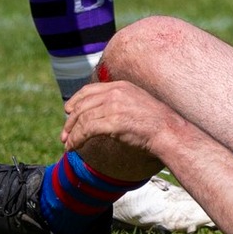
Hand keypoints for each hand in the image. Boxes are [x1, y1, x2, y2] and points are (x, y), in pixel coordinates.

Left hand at [61, 79, 178, 156]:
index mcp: (121, 86)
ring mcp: (114, 106)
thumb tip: (102, 114)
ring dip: (72, 134)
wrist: (167, 130)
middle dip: (70, 121)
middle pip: (82, 104)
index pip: (90, 90)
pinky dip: (76, 140)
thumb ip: (119, 103)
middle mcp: (115, 93)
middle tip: (64, 135)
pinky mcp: (113, 121)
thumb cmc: (155, 122)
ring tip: (68, 145)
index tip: (68, 112)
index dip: (75, 101)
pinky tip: (74, 147)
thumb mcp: (136, 103)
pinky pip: (86, 130)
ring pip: (82, 118)